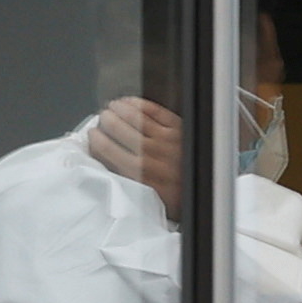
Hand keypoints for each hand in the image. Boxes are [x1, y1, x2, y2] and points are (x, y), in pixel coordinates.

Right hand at [89, 96, 185, 223]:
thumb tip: (104, 167)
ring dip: (118, 109)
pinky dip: (139, 104)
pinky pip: (154, 110)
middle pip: (117, 129)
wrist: (209, 193)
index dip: (95, 140)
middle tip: (101, 120)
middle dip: (105, 122)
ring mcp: (166, 139)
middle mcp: (151, 155)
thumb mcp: (145, 199)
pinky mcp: (179, 129)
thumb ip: (125, 183)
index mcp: (139, 175)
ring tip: (111, 108)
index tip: (92, 137)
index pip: (106, 150)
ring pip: (134, 117)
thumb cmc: (177, 199)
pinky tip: (130, 102)